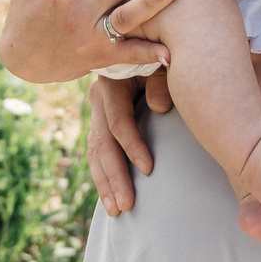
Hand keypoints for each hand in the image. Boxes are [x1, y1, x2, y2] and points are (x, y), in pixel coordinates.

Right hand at [88, 71, 175, 217]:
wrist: (155, 50)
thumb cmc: (164, 57)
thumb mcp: (164, 62)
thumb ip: (162, 80)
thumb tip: (158, 108)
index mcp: (112, 81)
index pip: (118, 121)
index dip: (133, 146)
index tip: (149, 170)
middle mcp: (99, 98)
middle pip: (102, 143)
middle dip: (115, 177)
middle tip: (127, 206)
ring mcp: (98, 113)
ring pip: (95, 154)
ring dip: (105, 184)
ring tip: (117, 211)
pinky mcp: (101, 124)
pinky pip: (98, 155)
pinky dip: (104, 177)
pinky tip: (110, 198)